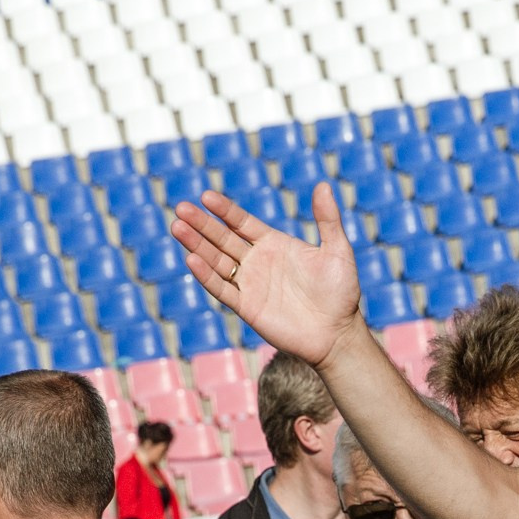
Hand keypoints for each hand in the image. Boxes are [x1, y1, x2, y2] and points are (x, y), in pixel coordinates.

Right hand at [171, 187, 363, 365]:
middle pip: (222, 239)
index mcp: (274, 244)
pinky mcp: (247, 307)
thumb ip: (328, 219)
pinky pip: (222, 289)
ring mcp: (250, 284)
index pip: (241, 222)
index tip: (206, 196)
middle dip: (201, 224)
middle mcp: (257, 262)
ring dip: (196, 245)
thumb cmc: (341, 292)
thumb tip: (323, 185)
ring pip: (216, 261)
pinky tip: (191, 260)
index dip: (224, 210)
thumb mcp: (337, 250)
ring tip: (177, 227)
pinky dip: (206, 276)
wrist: (338, 333)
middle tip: (180, 208)